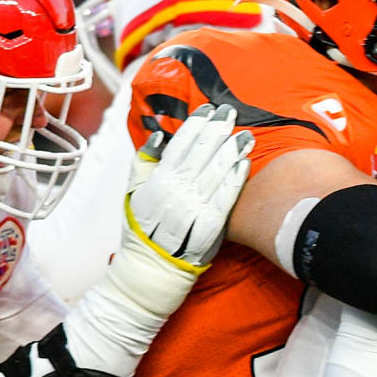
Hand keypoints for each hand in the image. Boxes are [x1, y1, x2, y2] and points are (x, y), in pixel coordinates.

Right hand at [113, 104, 251, 318]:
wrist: (152, 267)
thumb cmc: (143, 227)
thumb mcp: (132, 193)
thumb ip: (143, 163)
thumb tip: (157, 138)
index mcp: (156, 181)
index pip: (179, 146)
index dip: (195, 125)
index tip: (208, 109)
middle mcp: (175, 192)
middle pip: (200, 154)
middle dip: (216, 130)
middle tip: (230, 112)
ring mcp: (193, 208)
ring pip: (215, 172)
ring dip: (231, 150)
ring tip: (244, 134)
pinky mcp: (210, 224)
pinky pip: (226, 196)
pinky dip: (235, 177)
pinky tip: (244, 162)